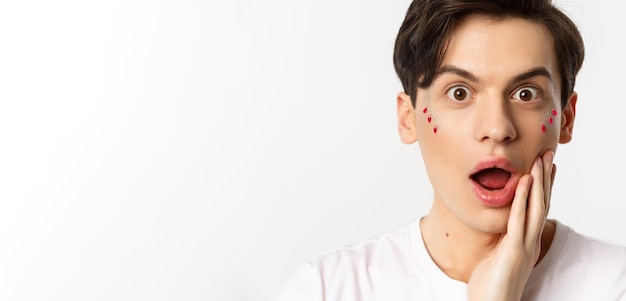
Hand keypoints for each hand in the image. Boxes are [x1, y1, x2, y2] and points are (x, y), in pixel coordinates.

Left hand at [467, 150, 555, 300]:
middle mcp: (530, 242)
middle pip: (542, 204)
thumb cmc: (489, 284)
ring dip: (539, 183)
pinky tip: (524, 182)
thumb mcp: (496, 255)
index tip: (545, 167)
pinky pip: (519, 220)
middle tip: (548, 154)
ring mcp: (525, 246)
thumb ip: (500, 240)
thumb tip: (497, 226)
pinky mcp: (514, 251)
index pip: (538, 209)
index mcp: (526, 242)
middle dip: (545, 178)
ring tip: (540, 160)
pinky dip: (522, 199)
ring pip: (536, 208)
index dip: (543, 188)